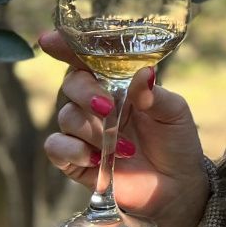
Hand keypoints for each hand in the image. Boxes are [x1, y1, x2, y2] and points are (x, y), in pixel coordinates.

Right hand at [40, 29, 209, 226]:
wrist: (176, 186)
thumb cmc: (175, 141)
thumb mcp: (175, 113)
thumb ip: (156, 94)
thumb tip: (144, 74)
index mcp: (118, 83)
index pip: (88, 59)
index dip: (66, 47)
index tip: (49, 40)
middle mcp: (96, 103)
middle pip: (71, 83)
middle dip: (86, 92)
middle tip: (108, 108)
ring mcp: (84, 131)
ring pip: (66, 116)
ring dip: (93, 130)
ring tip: (124, 148)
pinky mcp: (75, 160)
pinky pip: (56, 147)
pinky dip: (73, 151)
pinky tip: (97, 159)